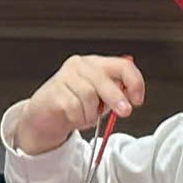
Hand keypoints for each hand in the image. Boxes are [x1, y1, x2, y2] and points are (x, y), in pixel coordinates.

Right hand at [16, 55, 144, 153]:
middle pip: (104, 79)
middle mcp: (80, 66)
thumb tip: (131, 96)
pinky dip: (78, 118)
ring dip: (91, 113)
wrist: (45, 115)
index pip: (122, 66)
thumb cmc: (75, 104)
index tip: (137, 99)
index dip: (134, 82)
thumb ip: (116, 94)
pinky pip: (74, 108)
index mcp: (96, 64)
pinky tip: (74, 117)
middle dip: (116, 98)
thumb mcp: (101, 99)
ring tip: (86, 116)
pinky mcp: (55, 91)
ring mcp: (65, 76)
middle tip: (124, 111)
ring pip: (89, 96)